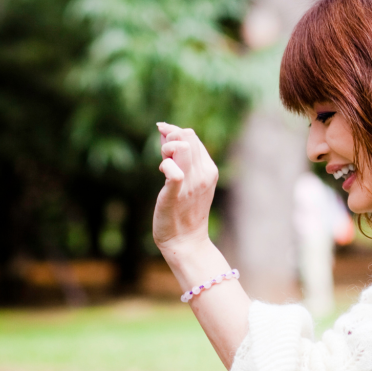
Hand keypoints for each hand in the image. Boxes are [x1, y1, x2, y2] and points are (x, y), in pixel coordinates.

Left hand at [153, 122, 217, 253]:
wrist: (185, 241)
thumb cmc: (183, 209)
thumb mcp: (187, 179)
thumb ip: (177, 155)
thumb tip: (163, 129)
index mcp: (209, 169)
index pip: (192, 136)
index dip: (173, 134)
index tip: (164, 147)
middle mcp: (203, 175)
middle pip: (187, 136)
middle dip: (170, 138)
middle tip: (163, 155)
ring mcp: (191, 185)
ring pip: (181, 147)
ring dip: (166, 148)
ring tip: (163, 163)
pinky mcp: (175, 196)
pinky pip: (174, 173)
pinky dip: (166, 166)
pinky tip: (162, 171)